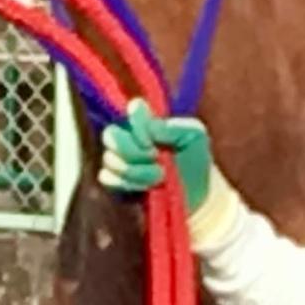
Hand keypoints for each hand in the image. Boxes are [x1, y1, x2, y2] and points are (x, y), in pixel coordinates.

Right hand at [99, 98, 213, 213]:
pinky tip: (146, 188)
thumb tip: (147, 127)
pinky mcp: (115, 182)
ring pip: (110, 159)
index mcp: (147, 121)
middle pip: (111, 134)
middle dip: (134, 151)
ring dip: (137, 171)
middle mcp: (128, 136)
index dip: (139, 125)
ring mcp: (119, 159)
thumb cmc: (196, 161)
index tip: (154, 140)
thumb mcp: (194, 136)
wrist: (197, 195)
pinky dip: (128, 184)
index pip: (133, 109)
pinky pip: (107, 178)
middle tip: (156, 159)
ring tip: (159, 177)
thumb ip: (172, 125)